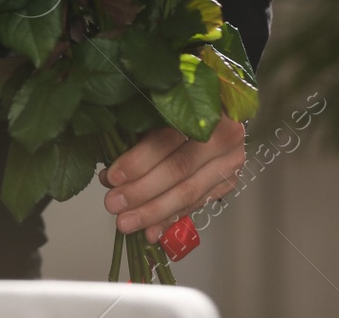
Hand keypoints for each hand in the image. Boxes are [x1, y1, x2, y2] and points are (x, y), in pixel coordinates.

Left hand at [98, 114, 245, 242]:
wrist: (218, 113)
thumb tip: (108, 175)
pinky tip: (150, 232)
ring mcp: (230, 162)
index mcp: (204, 109)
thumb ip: (137, 136)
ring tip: (126, 222)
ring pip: (189, 192)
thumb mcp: (159, 111)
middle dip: (142, 191)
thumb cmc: (179, 107)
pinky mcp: (228, 182)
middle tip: (114, 204)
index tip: (113, 176)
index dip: (138, 160)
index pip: (167, 139)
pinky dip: (171, 219)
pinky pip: (196, 204)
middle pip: (179, 169)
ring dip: (154, 212)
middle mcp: (224, 136)